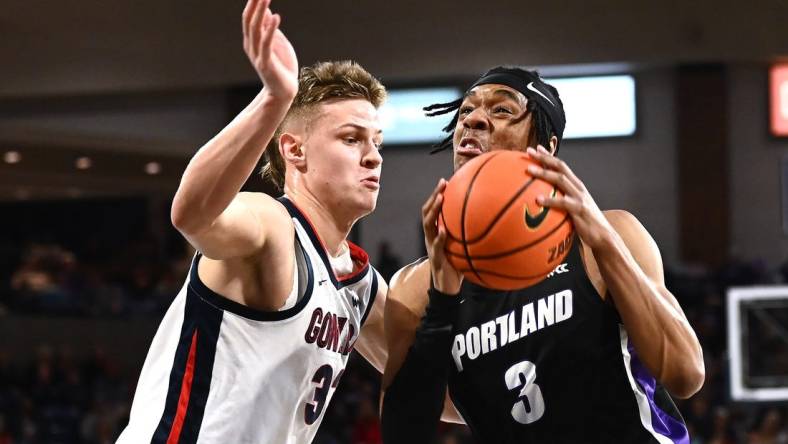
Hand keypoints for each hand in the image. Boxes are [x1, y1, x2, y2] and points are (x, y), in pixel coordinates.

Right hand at [242, 0, 297, 100]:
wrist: (284, 92)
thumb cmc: (282, 68)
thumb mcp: (278, 44)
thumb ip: (271, 29)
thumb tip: (268, 11)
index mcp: (253, 41)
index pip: (249, 18)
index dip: (252, 4)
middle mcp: (251, 46)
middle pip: (249, 21)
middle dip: (254, 4)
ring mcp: (257, 54)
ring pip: (256, 29)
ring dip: (261, 12)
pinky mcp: (266, 63)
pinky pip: (267, 43)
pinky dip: (270, 30)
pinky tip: (276, 18)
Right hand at [422, 179, 463, 294]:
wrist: (447, 286)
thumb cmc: (457, 264)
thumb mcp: (462, 246)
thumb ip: (469, 234)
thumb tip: (489, 222)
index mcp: (436, 231)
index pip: (433, 209)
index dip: (437, 194)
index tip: (446, 180)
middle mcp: (431, 236)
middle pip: (427, 212)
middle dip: (434, 196)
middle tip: (443, 184)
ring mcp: (432, 246)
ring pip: (428, 225)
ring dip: (434, 211)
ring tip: (441, 199)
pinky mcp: (436, 258)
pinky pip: (436, 246)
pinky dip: (439, 238)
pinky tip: (444, 231)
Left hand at [525, 146, 615, 251]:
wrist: (603, 236)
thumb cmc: (584, 223)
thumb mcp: (572, 208)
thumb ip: (560, 201)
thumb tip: (539, 201)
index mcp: (576, 185)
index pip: (561, 165)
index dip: (549, 156)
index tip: (535, 148)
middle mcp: (578, 187)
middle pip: (560, 166)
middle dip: (544, 157)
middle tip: (529, 151)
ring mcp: (579, 197)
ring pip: (560, 180)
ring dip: (544, 173)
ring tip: (528, 170)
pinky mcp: (579, 209)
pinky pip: (562, 203)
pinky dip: (549, 200)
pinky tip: (537, 200)